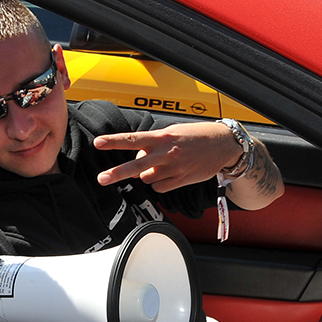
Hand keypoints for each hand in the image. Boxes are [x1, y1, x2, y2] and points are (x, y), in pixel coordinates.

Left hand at [93, 122, 241, 191]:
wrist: (224, 145)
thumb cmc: (195, 136)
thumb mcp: (172, 133)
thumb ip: (152, 145)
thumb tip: (136, 161)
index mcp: (162, 137)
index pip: (133, 139)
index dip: (114, 141)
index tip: (98, 142)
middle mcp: (166, 153)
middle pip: (136, 165)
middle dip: (117, 173)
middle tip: (101, 178)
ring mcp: (174, 169)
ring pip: (146, 178)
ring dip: (147, 174)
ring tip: (162, 164)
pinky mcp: (181, 180)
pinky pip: (159, 187)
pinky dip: (158, 183)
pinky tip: (169, 174)